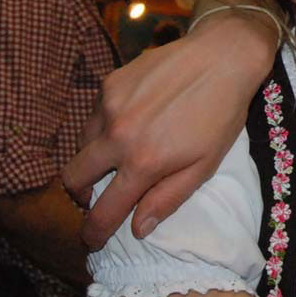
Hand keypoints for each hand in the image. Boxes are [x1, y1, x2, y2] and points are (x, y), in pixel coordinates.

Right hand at [62, 10, 278, 248]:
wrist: (223, 57)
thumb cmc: (220, 115)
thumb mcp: (203, 165)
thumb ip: (167, 199)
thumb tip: (137, 229)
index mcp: (143, 162)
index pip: (102, 210)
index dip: (93, 232)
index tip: (91, 240)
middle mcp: (117, 135)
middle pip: (73, 177)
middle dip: (79, 194)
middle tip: (94, 196)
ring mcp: (109, 106)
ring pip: (81, 144)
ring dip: (93, 157)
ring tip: (119, 155)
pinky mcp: (109, 83)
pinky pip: (94, 115)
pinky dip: (104, 126)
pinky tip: (131, 121)